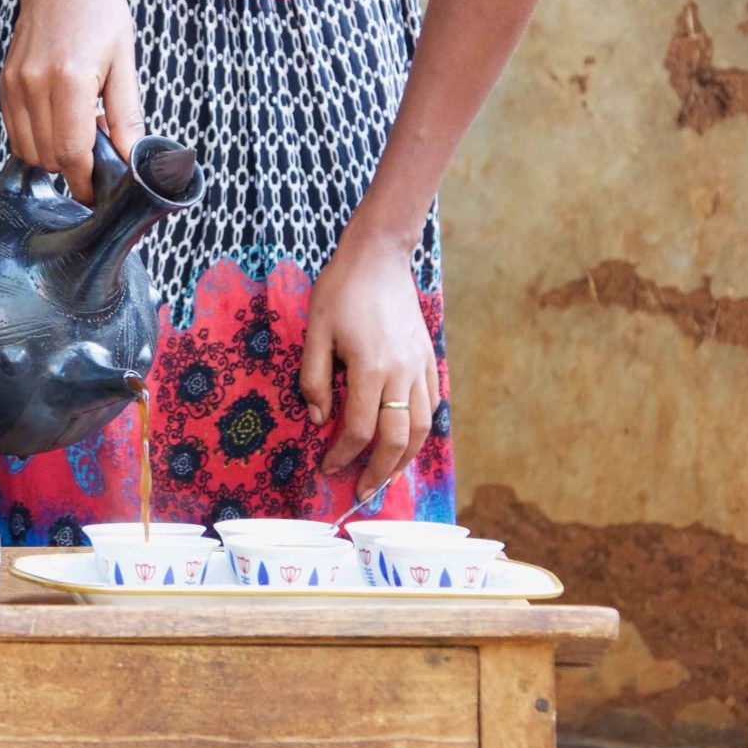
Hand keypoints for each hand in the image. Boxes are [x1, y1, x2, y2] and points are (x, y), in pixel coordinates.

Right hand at [0, 0, 142, 202]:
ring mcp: (13, 85)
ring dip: (54, 155)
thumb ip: (126, 113)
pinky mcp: (3, 84)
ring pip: (28, 150)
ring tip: (79, 128)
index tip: (96, 193)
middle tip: (97, 151)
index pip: (71, 152)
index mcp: (70, 79)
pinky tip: (59, 118)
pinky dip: (37, 139)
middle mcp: (33, 85)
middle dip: (73, 168)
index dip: (84, 182)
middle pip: (48, 158)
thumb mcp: (124, 58)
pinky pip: (16, 132)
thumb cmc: (97, 8)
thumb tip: (133, 157)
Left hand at [299, 223, 440, 500]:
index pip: (359, 429)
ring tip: (387, 476)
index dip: (341, 455)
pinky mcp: (429, 358)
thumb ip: (314, 379)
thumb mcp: (315, 331)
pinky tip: (407, 440)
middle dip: (379, 472)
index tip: (326, 467)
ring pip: (423, 427)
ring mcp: (420, 366)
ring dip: (405, 458)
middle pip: (397, 439)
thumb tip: (319, 420)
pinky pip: (432, 404)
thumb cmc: (341, 289)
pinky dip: (422, 429)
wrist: (379, 256)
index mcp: (371, 368)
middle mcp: (402, 373)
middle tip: (362, 492)